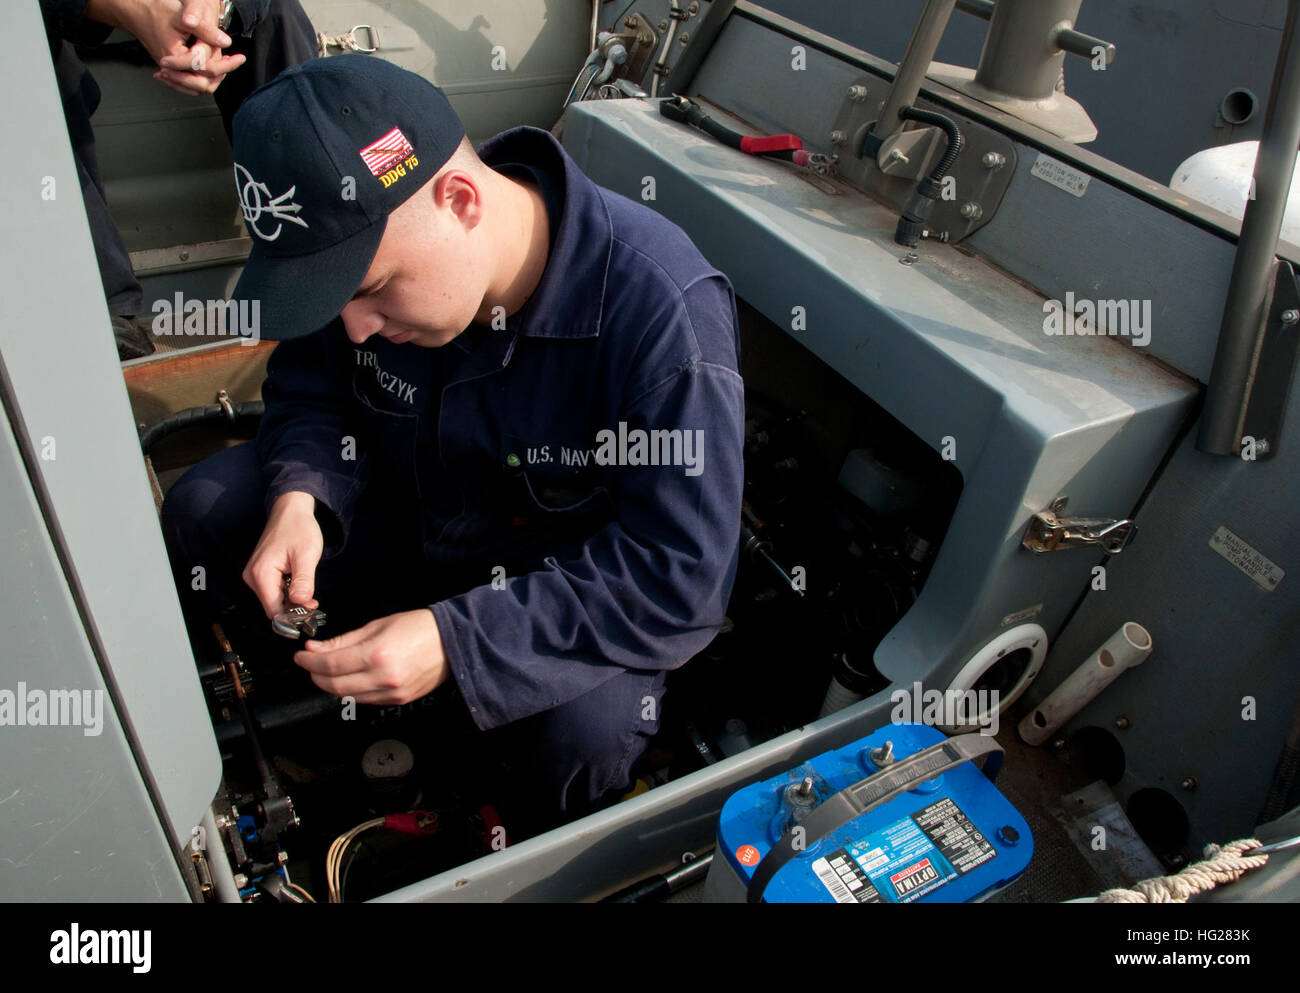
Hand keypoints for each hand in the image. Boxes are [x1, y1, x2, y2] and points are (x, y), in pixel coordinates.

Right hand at [86, 0, 243, 93]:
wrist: (136, 9)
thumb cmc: (156, 10)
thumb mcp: (185, 17)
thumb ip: (206, 31)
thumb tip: (226, 42)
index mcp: (174, 57)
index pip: (206, 70)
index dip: (227, 64)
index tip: (240, 57)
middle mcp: (170, 69)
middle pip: (202, 85)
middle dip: (220, 74)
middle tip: (233, 61)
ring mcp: (169, 71)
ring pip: (195, 88)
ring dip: (212, 78)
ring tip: (224, 65)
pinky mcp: (169, 70)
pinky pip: (187, 84)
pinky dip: (201, 78)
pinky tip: (209, 70)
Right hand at [242, 491, 323, 617]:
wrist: (290, 510)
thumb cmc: (299, 529)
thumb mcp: (306, 556)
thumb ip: (303, 582)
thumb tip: (301, 604)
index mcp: (261, 574)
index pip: (274, 610)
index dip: (292, 617)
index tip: (311, 614)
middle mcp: (252, 577)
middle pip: (273, 607)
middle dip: (293, 610)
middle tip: (314, 603)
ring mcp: (254, 575)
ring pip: (274, 600)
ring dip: (291, 601)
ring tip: (308, 591)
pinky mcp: (260, 573)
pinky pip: (273, 591)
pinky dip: (287, 592)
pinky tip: (299, 583)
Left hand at [294, 609, 448, 704]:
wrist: (452, 642)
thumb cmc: (419, 627)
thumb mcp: (378, 625)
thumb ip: (345, 640)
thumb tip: (317, 648)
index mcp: (377, 654)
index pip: (330, 664)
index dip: (309, 661)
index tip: (301, 656)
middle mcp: (383, 678)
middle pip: (334, 686)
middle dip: (316, 676)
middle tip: (310, 664)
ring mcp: (391, 693)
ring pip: (348, 697)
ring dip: (332, 685)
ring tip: (329, 671)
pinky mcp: (398, 701)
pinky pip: (365, 700)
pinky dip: (352, 691)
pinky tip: (351, 678)